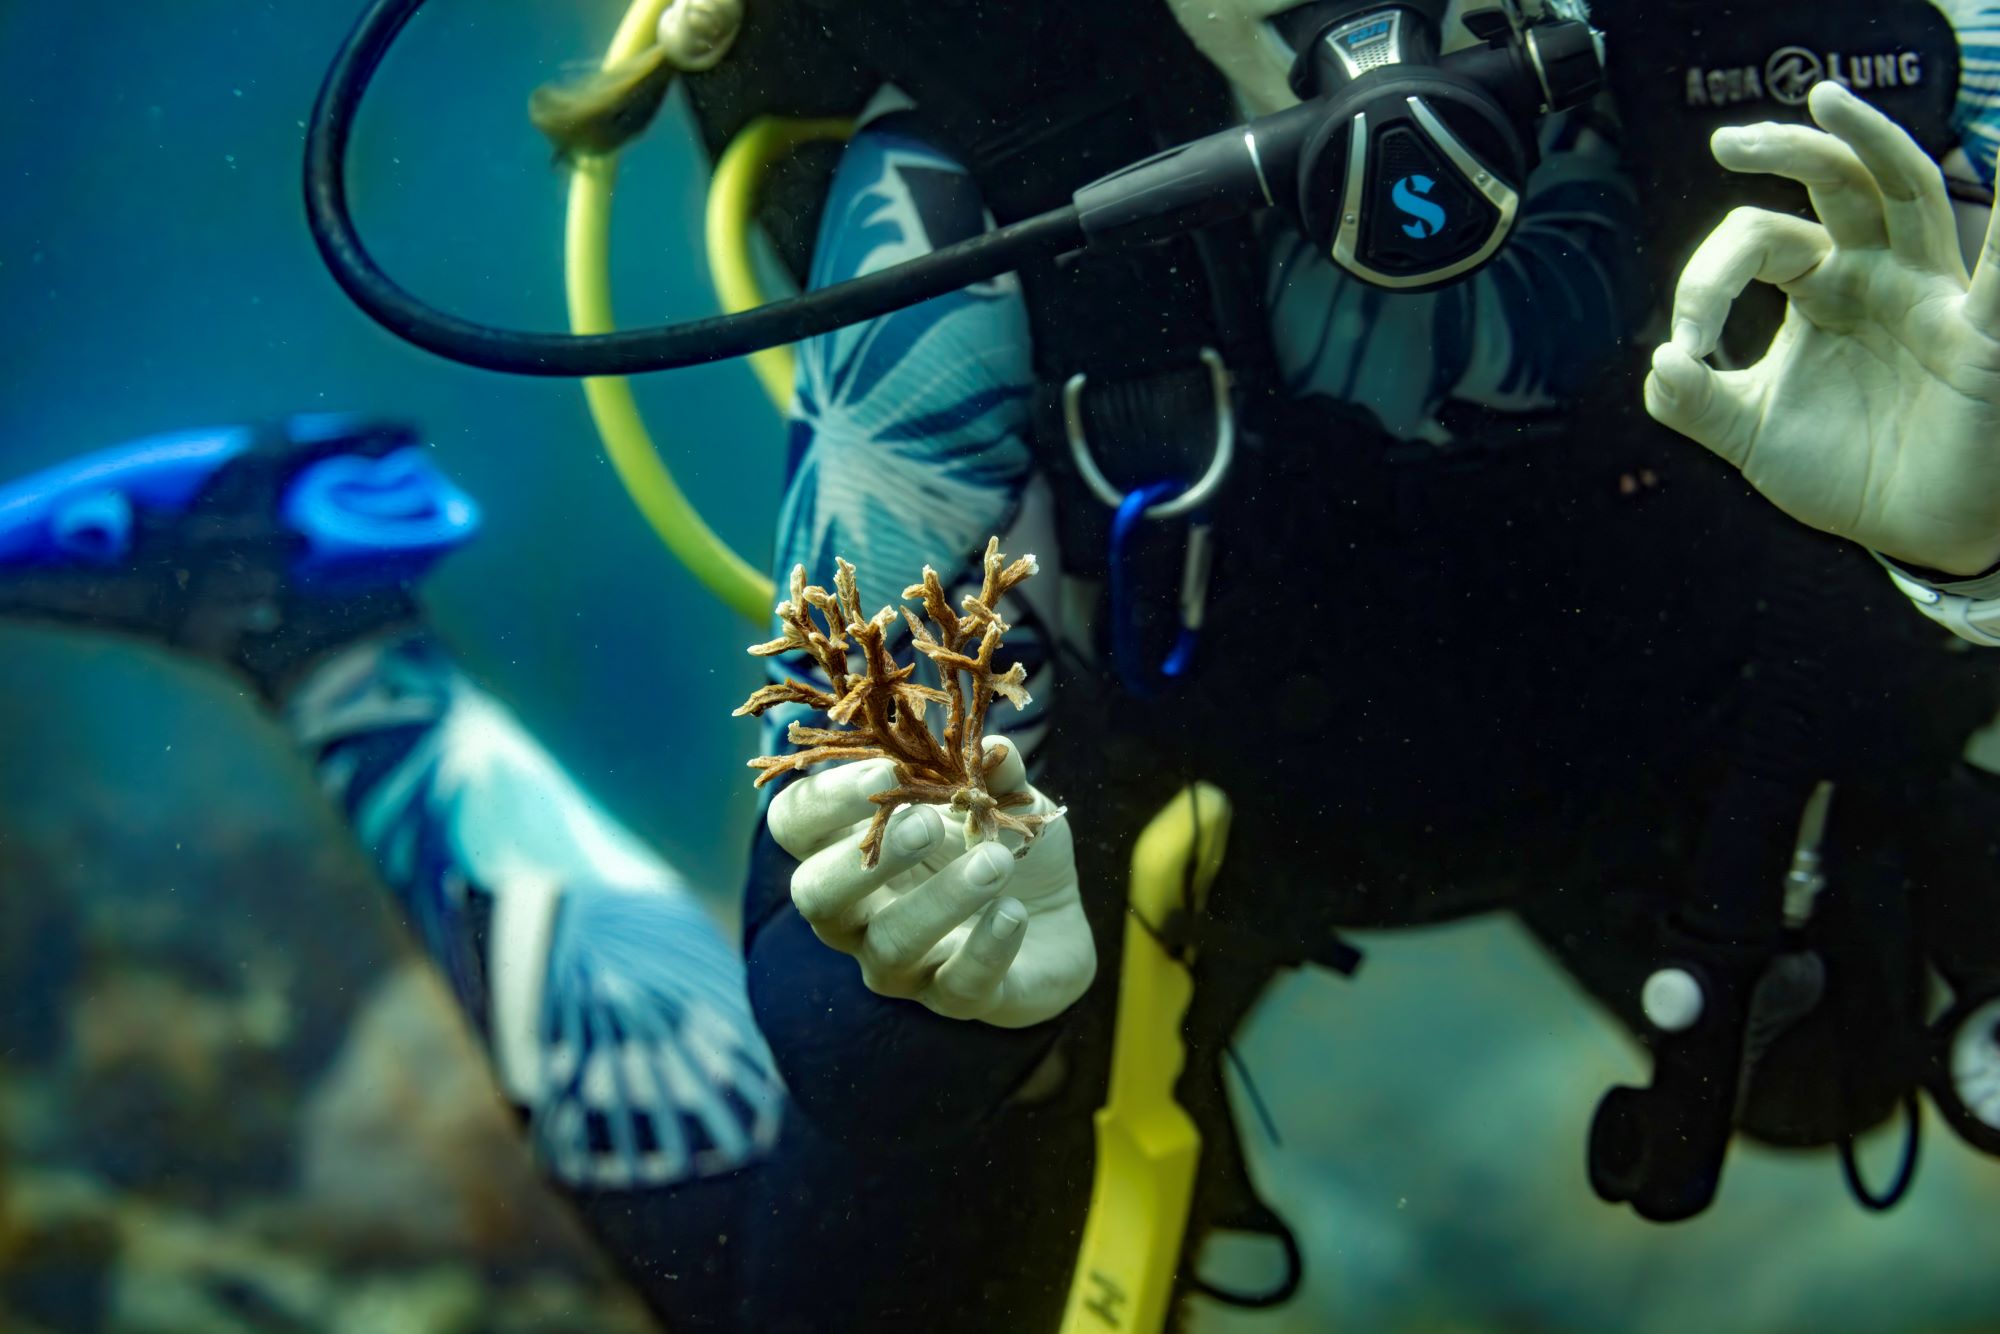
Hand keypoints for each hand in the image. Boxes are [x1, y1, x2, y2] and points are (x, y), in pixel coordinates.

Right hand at [768, 738, 1093, 1026]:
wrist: (1053, 923)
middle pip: (816, 894)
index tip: (888, 765)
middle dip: (867, 859)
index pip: (795, 823)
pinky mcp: (954, 999)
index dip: (827, 797)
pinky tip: (1015, 915)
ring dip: (942, 899)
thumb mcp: (999, 798)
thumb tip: (992, 744)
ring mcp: (898, 964)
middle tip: (926, 823)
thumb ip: (991, 770)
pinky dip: (986, 948)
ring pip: (889, 946)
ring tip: (996, 862)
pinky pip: (957, 985)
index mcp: (847, 849)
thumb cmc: (999, 848)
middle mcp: (856, 913)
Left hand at [1645, 80, 1999, 575]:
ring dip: (1867, 142)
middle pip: (1839, 184)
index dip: (1707, 277)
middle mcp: (1881, 275)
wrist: (1913, 534)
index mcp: (1826, 289)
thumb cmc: (1847, 474)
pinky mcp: (1979, 334)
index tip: (1684, 344)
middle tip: (1726, 141)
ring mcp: (1933, 295)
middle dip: (1788, 150)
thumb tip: (1657, 363)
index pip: (1760, 241)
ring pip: (1906, 192)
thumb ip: (1696, 403)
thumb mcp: (1752, 436)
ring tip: (1825, 98)